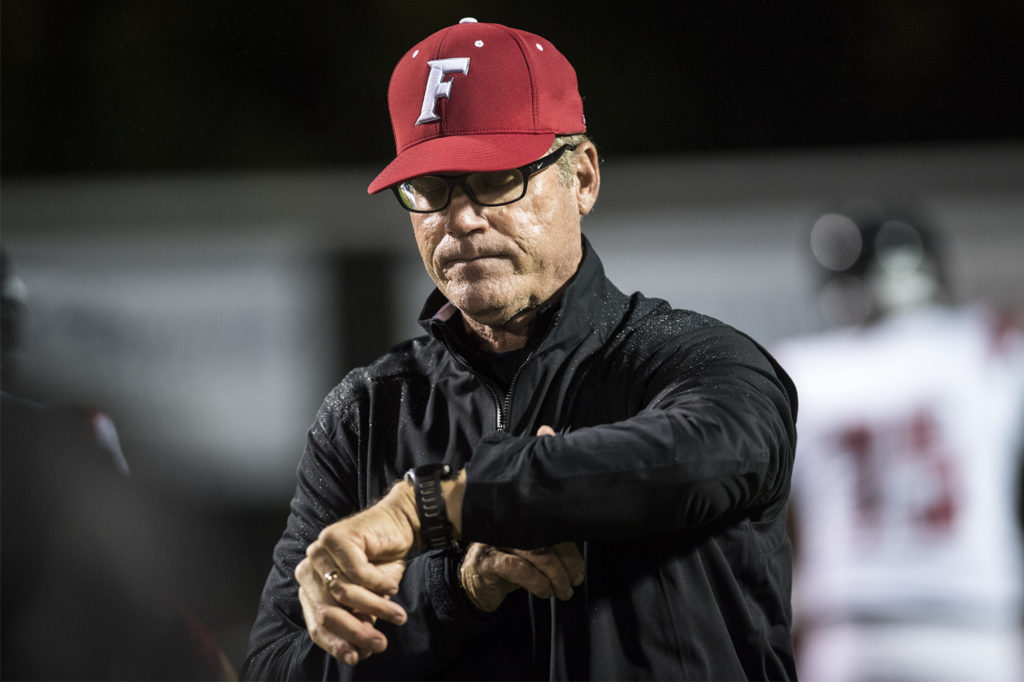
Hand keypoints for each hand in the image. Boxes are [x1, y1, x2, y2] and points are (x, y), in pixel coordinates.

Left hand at [295, 483, 417, 665]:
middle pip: (327, 611)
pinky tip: (392, 585)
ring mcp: (319, 550)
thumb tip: (359, 654)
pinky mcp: (336, 537)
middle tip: (381, 644)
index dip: (336, 643)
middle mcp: (308, 567)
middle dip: (356, 631)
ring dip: (375, 607)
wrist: (400, 527)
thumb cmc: (383, 564)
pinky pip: (358, 573)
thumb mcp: (370, 600)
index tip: (357, 658)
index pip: (316, 623)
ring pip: (344, 593)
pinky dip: (379, 583)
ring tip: (397, 615)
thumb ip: (360, 621)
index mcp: (310, 585)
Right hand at [459, 424, 583, 612]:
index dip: (571, 549)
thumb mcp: (530, 555)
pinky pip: (516, 568)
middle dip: (566, 563)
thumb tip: (578, 566)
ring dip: (555, 575)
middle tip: (574, 582)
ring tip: (562, 591)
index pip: (552, 525)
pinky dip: (536, 582)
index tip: (580, 570)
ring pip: (535, 551)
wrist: (472, 584)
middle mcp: (508, 522)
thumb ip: (550, 549)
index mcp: (521, 516)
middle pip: (546, 537)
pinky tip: (544, 591)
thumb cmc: (506, 566)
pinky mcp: (485, 560)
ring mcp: (494, 540)